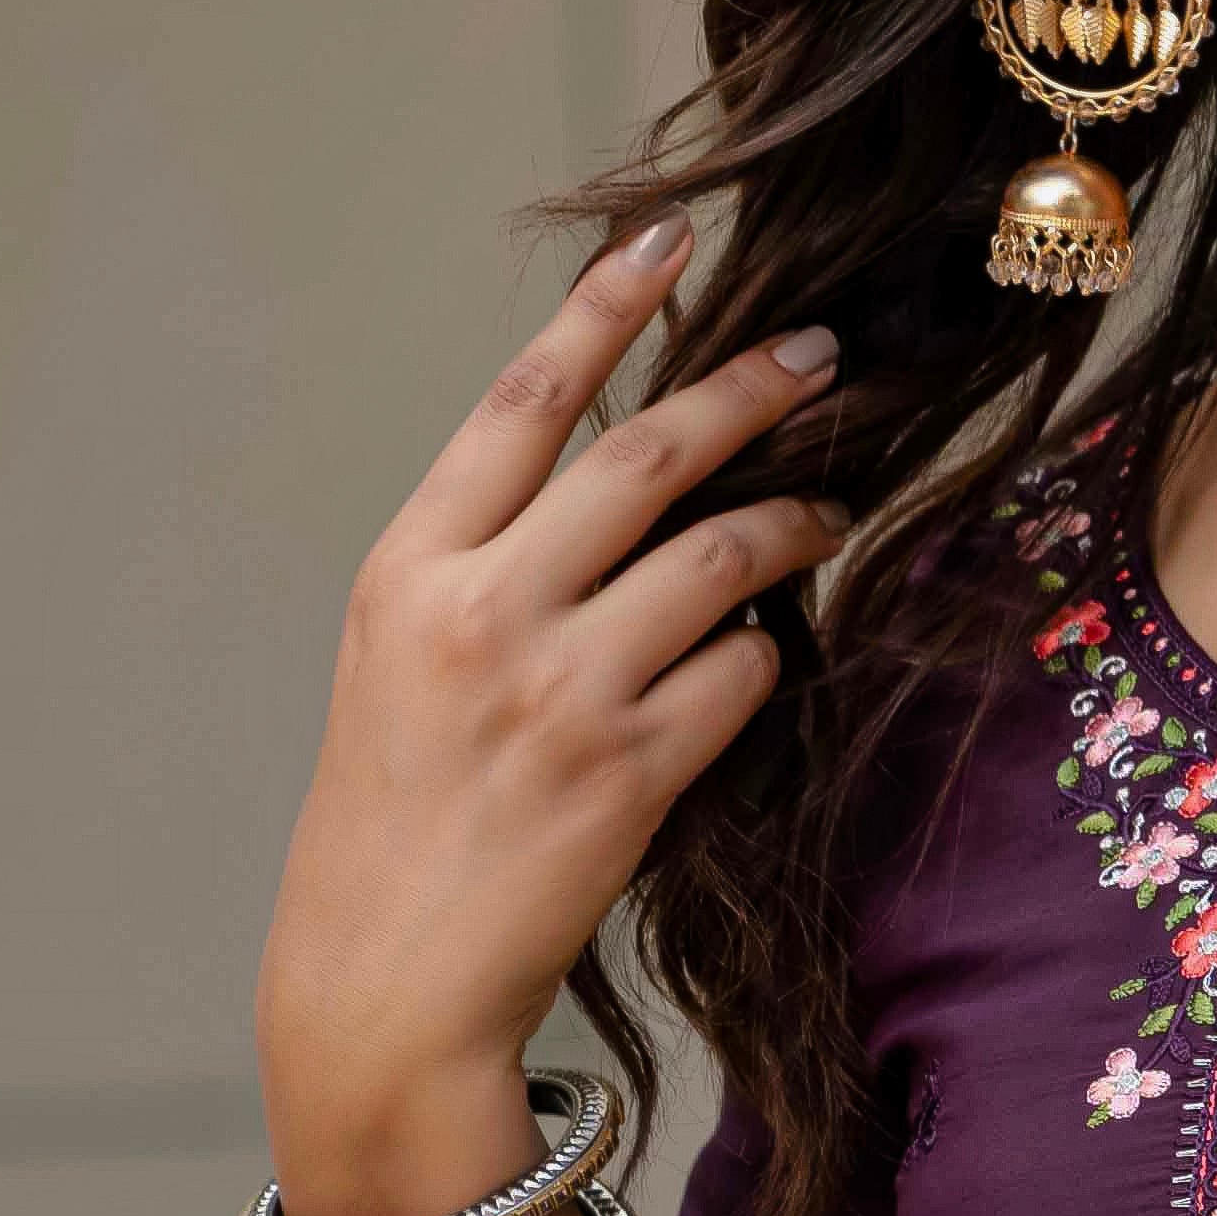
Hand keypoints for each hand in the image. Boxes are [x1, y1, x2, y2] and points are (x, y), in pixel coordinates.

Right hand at [254, 215, 847, 1215]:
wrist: (384, 976)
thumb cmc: (397, 814)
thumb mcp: (397, 660)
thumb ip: (484, 563)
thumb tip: (619, 476)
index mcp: (410, 568)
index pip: (522, 401)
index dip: (603, 307)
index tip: (669, 239)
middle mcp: (483, 612)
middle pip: (646, 456)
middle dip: (749, 389)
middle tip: (823, 353)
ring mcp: (561, 692)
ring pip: (720, 558)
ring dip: (793, 524)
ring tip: (833, 510)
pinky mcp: (632, 773)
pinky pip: (745, 674)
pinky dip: (769, 653)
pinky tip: (768, 657)